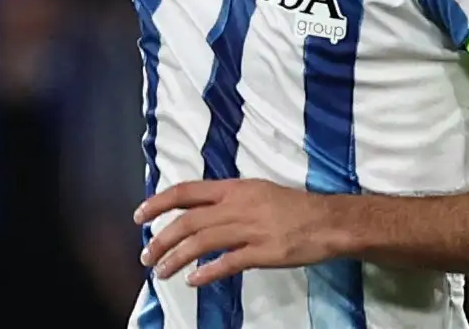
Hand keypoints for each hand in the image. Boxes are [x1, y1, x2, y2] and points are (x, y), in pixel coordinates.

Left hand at [135, 179, 340, 286]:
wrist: (328, 221)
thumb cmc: (292, 207)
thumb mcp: (256, 191)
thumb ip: (227, 200)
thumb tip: (198, 211)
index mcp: (233, 188)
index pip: (186, 192)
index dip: (158, 203)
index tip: (139, 216)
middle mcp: (237, 206)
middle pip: (188, 221)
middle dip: (161, 239)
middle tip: (146, 256)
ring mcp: (250, 229)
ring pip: (201, 243)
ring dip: (176, 258)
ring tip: (161, 272)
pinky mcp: (263, 252)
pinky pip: (228, 263)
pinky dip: (207, 272)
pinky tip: (193, 280)